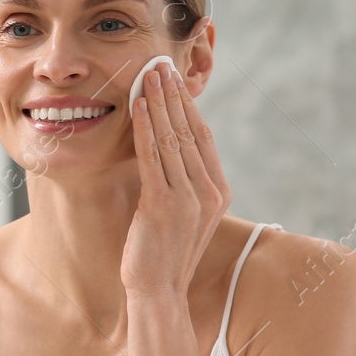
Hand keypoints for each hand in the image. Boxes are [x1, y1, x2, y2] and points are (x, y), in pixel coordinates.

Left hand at [122, 54, 231, 296]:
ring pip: (173, 138)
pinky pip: (153, 156)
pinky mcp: (164, 204)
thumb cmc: (163, 253)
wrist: (158, 291)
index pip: (204, 137)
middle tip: (161, 63)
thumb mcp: (183, 214)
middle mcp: (210, 193)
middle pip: (190, 131)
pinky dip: (145, 126)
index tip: (174, 79)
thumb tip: (169, 149)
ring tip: (149, 74)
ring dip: (159, 102)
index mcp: (218, 193)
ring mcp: (189, 199)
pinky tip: (137, 105)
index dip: (188, 105)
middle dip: (173, 94)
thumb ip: (184, 184)